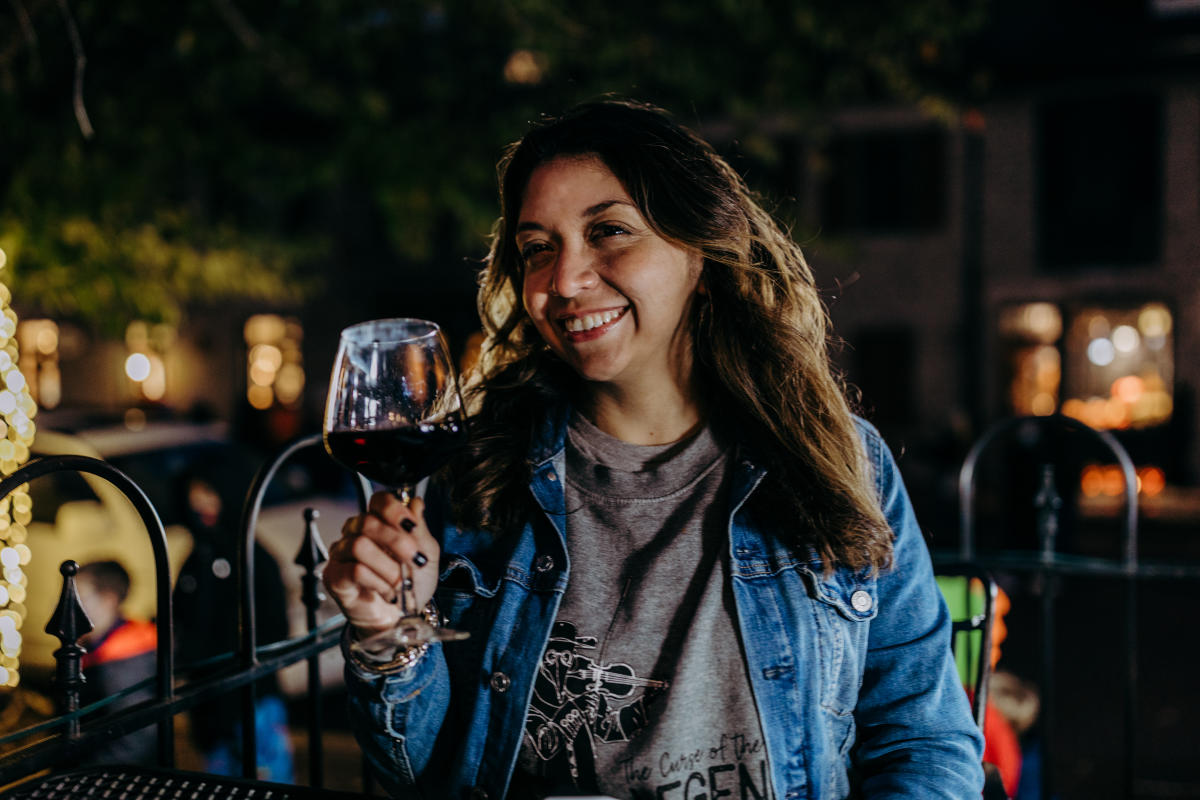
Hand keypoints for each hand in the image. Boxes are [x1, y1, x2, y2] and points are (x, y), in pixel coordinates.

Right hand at [324, 491, 439, 637]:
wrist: (402, 617)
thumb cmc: (411, 583)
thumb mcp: (425, 554)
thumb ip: (419, 530)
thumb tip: (416, 503)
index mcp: (378, 523)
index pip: (378, 501)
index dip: (394, 510)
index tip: (411, 527)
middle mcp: (355, 533)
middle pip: (367, 521)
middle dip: (396, 541)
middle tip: (415, 559)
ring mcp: (341, 554)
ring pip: (359, 546)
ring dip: (387, 567)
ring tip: (401, 583)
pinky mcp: (334, 577)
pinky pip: (353, 570)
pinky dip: (377, 582)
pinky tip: (388, 592)